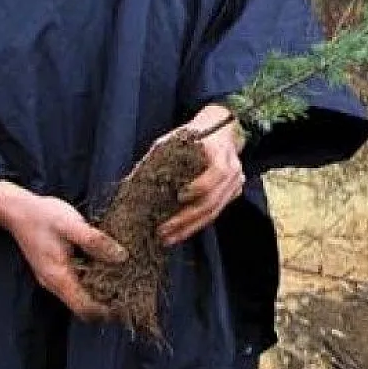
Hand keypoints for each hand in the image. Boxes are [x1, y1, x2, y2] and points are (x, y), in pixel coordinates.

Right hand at [0, 181, 124, 320]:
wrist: (16, 209)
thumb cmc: (43, 216)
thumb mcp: (72, 224)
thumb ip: (95, 241)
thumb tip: (121, 257)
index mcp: (59, 277)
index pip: (84, 308)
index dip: (106, 311)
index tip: (127, 303)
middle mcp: (54, 284)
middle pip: (83, 306)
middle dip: (106, 303)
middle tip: (131, 290)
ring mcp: (53, 278)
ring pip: (79, 295)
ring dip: (99, 291)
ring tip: (123, 278)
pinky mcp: (54, 270)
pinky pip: (75, 283)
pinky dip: (90, 280)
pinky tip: (105, 266)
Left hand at [156, 104, 245, 246]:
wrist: (222, 129)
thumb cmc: (194, 134)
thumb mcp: (174, 139)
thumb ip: (157, 159)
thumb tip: (131, 182)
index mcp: (220, 152)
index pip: (216, 173)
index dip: (199, 187)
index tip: (179, 196)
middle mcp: (233, 170)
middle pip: (213, 201)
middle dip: (186, 219)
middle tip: (164, 231)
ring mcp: (236, 183)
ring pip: (214, 212)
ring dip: (190, 228)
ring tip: (169, 239)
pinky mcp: (233, 193)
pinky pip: (215, 214)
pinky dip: (196, 224)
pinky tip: (181, 232)